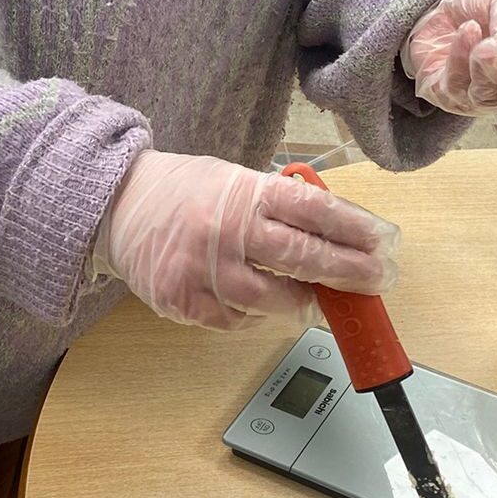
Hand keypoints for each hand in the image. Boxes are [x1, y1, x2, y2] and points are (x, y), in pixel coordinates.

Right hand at [92, 152, 400, 330]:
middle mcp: (225, 230)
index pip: (312, 210)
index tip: (382, 241)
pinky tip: (263, 302)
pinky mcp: (184, 301)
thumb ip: (274, 202)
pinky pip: (238, 320)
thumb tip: (334, 231)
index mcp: (242, 192)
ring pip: (274, 300)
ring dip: (305, 302)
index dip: (353, 228)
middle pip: (302, 257)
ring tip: (320, 298)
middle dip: (348, 271)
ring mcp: (204, 270)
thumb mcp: (231, 178)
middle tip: (377, 278)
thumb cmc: (182, 191)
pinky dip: (257, 314)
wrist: (114, 205)